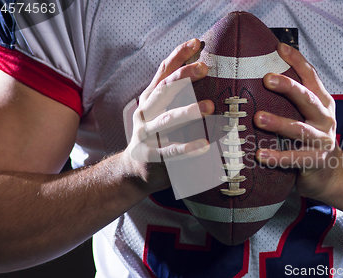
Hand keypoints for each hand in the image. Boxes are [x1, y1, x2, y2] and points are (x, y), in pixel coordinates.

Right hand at [122, 39, 213, 192]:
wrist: (133, 170)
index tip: (196, 42)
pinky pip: (171, 151)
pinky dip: (187, 148)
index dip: (178, 55)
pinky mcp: (151, 156)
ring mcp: (146, 134)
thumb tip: (203, 64)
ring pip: (167, 120)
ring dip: (188, 112)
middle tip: (205, 67)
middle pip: (164, 90)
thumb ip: (177, 92)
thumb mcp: (161, 110)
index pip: (164, 71)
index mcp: (150, 98)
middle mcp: (146, 112)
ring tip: (209, 107)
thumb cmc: (155, 135)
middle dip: (184, 76)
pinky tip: (204, 145)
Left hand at [254, 43, 339, 200]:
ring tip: (257, 118)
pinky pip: (295, 159)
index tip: (279, 47)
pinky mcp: (315, 162)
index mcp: (322, 103)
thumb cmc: (312, 138)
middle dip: (288, 86)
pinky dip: (277, 157)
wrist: (333, 173)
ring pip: (300, 129)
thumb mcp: (308, 115)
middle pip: (307, 98)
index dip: (297, 61)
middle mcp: (325, 119)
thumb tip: (259, 75)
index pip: (311, 77)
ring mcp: (322, 141)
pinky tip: (260, 155)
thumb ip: (293, 99)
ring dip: (278, 123)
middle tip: (266, 78)